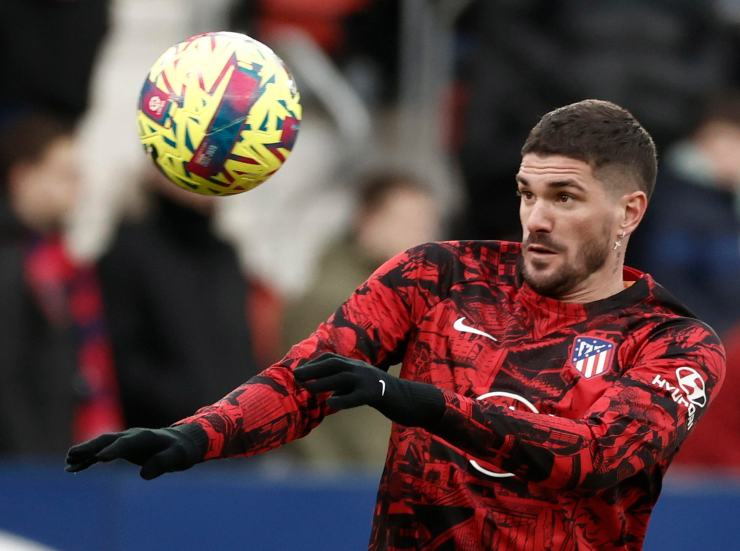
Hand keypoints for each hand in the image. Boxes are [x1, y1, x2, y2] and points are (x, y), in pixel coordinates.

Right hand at [65, 424, 206, 479]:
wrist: (180, 443)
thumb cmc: (180, 451)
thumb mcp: (178, 457)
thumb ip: (163, 463)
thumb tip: (144, 474)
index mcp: (145, 437)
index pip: (126, 443)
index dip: (114, 450)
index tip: (100, 458)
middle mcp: (132, 436)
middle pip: (108, 440)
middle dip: (91, 447)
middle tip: (73, 454)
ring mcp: (124, 442)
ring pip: (101, 446)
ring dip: (85, 453)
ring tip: (68, 462)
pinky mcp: (121, 449)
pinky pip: (100, 453)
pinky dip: (87, 459)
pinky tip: (72, 467)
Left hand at [294, 353, 443, 427]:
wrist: (412, 400)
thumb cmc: (386, 396)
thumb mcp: (363, 388)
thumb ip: (347, 388)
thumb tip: (330, 394)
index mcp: (358, 366)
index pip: (332, 359)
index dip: (314, 363)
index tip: (299, 370)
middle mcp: (362, 370)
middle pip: (334, 364)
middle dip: (314, 369)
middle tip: (296, 376)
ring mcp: (370, 381)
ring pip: (343, 378)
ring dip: (323, 382)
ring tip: (308, 389)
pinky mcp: (377, 395)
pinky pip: (357, 397)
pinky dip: (343, 399)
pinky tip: (331, 403)